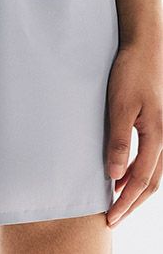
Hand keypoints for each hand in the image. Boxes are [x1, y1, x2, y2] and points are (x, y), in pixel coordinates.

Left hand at [106, 39, 162, 227]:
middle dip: (132, 203)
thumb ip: (119, 140)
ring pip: (153, 173)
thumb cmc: (130, 75)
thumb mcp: (120, 107)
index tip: (110, 216)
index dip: (125, 200)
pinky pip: (150, 158)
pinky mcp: (154, 126)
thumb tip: (113, 175)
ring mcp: (161, 133)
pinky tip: (122, 174)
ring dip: (135, 190)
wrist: (143, 50)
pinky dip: (137, 173)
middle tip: (113, 218)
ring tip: (117, 202)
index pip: (141, 180)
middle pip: (151, 183)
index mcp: (157, 137)